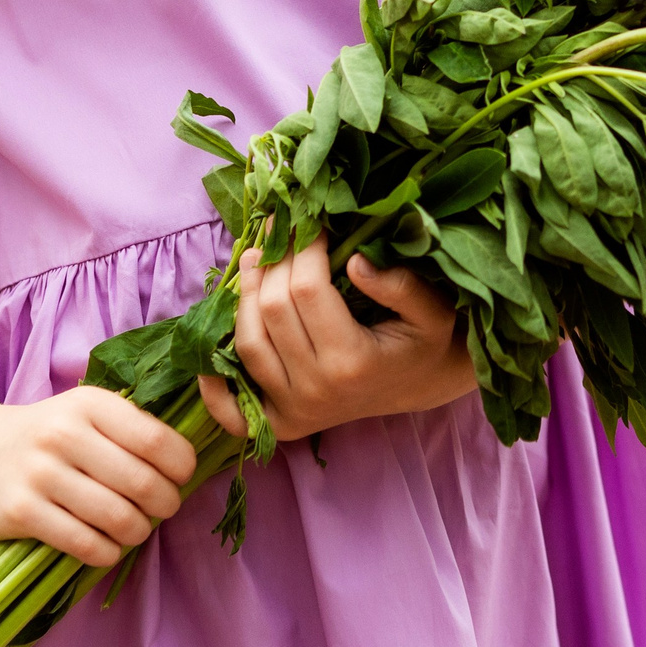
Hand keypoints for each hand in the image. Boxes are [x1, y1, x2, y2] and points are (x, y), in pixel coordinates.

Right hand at [0, 387, 198, 566]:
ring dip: (137, 532)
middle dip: (164, 504)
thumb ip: (132, 429)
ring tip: (134, 529)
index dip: (181, 466)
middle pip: (141, 483)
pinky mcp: (21, 512)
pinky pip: (84, 543)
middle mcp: (64, 434)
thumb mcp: (87, 413)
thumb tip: (185, 465)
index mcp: (90, 404)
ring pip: (116, 517)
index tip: (181, 477)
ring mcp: (40, 474)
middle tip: (162, 509)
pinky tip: (107, 546)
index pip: (156, 440)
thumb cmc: (50, 434)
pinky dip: (106, 552)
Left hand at [196, 236, 475, 441]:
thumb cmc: (424, 341)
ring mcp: (294, 412)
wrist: (420, 386)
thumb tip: (353, 262)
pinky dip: (213, 383)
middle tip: (279, 230)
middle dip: (273, 261)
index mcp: (354, 363)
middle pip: (272, 311)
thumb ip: (401, 286)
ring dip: (244, 295)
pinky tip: (213, 343)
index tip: (309, 221)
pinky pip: (230, 408)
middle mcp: (317, 392)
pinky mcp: (279, 425)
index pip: (307, 290)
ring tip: (254, 260)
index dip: (303, 247)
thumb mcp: (432, 310)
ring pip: (248, 343)